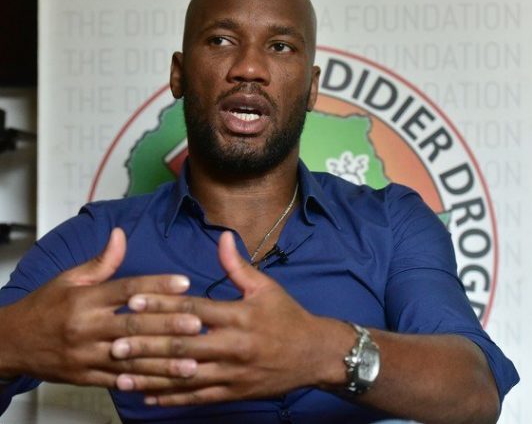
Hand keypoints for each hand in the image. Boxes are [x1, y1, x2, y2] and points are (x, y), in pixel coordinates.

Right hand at [0, 228, 201, 386]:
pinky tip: (165, 383)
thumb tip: (120, 234)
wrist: (11, 342)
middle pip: (133, 325)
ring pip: (130, 359)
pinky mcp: (85, 377)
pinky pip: (117, 381)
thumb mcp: (68, 279)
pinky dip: (142, 382)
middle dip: (167, 325)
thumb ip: (101, 261)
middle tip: (197, 323)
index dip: (156, 285)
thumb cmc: (44, 306)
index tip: (184, 283)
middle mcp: (86, 327)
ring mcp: (86, 355)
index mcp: (85, 299)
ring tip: (191, 362)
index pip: (126, 289)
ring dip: (163, 361)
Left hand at [112, 231, 351, 404]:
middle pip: (182, 345)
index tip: (133, 301)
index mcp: (238, 316)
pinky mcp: (234, 393)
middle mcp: (232, 346)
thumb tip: (223, 237)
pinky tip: (148, 397)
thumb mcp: (266, 287)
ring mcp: (232, 373)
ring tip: (120, 377)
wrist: (314, 355)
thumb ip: (238, 266)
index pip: (192, 309)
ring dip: (151, 377)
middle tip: (114, 344)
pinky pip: (198, 397)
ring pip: (185, 376)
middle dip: (146, 345)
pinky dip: (172, 398)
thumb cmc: (288, 316)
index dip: (161, 305)